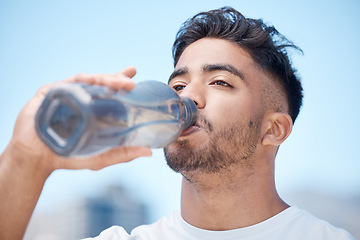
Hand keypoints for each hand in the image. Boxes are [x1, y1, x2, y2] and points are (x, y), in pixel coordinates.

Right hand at [6, 66, 151, 174]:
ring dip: (105, 78)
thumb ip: (123, 153)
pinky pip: (69, 82)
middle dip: (116, 79)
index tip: (133, 73)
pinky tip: (94, 81)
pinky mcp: (52, 92)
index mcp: (91, 109)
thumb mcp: (101, 156)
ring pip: (88, 80)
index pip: (108, 91)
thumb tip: (149, 152)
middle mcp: (80, 99)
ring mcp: (66, 94)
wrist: (38, 159)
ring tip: (120, 83)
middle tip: (130, 83)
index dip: (120, 80)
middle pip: (100, 83)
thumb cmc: (68, 156)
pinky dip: (83, 80)